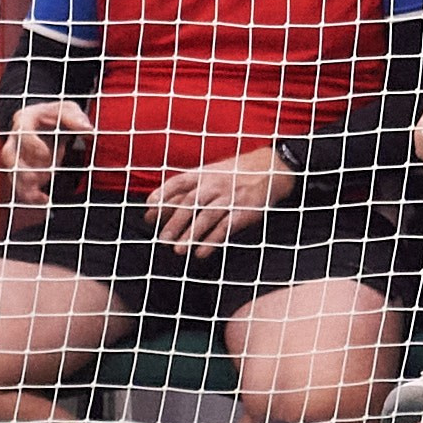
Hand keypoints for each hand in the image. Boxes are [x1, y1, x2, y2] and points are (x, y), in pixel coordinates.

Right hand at [4, 101, 93, 206]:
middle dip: (22, 169)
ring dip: (24, 185)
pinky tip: (44, 201)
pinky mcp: (21, 169)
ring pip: (12, 172)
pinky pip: (19, 183)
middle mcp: (15, 137)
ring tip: (40, 196)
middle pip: (9, 155)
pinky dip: (29, 194)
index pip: (22, 132)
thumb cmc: (59, 114)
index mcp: (24, 119)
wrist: (50, 122)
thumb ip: (76, 117)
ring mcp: (16, 154)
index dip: (32, 145)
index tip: (46, 155)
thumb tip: (88, 129)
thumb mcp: (69, 109)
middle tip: (38, 178)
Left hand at [145, 146, 295, 256]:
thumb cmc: (237, 174)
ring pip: (206, 217)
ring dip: (191, 234)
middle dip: (175, 222)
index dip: (163, 194)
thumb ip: (190, 187)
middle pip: (190, 203)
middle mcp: (216, 184)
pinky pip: (226, 228)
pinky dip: (212, 241)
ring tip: (178, 250)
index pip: (179, 182)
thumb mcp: (213, 172)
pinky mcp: (244, 211)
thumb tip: (160, 205)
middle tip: (162, 238)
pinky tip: (201, 253)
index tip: (149, 208)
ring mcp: (230, 197)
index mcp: (205, 173)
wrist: (272, 169)